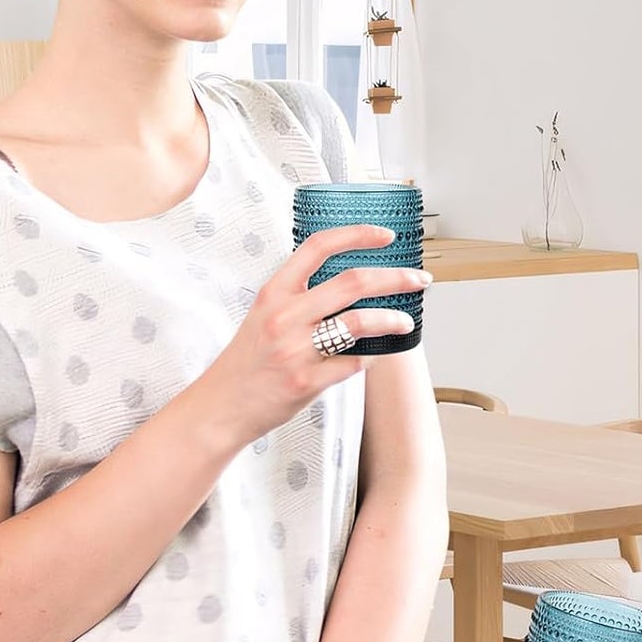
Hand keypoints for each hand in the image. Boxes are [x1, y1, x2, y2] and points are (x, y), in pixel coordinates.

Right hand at [197, 224, 430, 448]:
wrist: (221, 406)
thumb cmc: (248, 361)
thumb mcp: (264, 315)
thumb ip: (299, 297)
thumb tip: (351, 284)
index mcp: (274, 292)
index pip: (319, 246)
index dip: (357, 234)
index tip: (387, 236)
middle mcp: (285, 315)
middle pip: (353, 281)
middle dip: (396, 277)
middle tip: (419, 279)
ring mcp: (295, 349)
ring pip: (360, 322)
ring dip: (392, 319)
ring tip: (406, 321)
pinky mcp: (305, 382)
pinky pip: (354, 364)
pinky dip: (370, 359)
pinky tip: (374, 357)